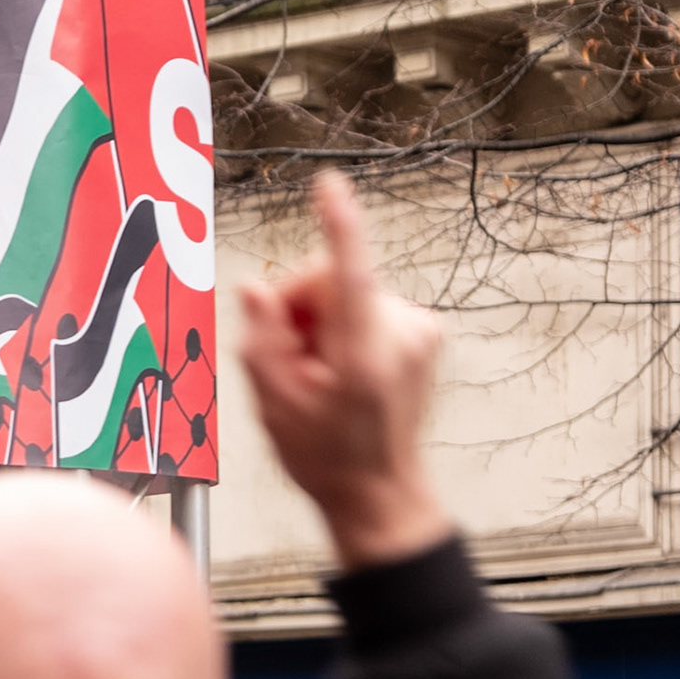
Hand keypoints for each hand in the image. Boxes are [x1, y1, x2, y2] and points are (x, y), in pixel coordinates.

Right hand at [238, 171, 450, 569]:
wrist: (378, 492)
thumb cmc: (326, 457)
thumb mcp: (273, 403)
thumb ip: (262, 339)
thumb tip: (256, 288)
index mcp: (363, 355)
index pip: (348, 273)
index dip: (337, 224)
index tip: (329, 186)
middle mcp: (400, 336)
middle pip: (332, 283)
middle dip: (301, 311)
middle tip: (291, 362)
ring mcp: (419, 332)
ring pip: (347, 294)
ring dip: (322, 324)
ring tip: (318, 375)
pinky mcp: (423, 333)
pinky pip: (366, 308)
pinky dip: (344, 329)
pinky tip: (340, 370)